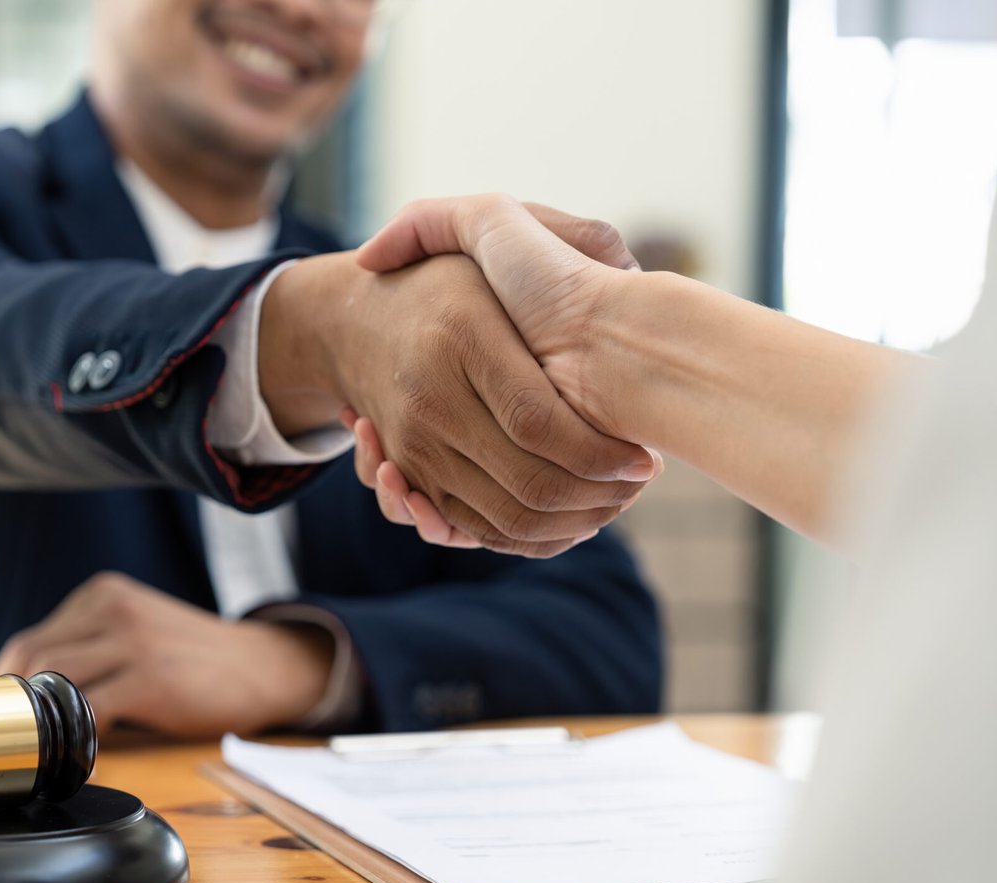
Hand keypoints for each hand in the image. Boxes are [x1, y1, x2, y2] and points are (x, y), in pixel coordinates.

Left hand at [0, 572, 333, 737]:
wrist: (264, 666)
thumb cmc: (193, 659)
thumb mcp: (135, 633)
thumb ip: (89, 651)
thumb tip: (29, 702)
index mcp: (101, 595)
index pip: (30, 640)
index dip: (4, 687)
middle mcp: (112, 608)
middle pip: (30, 657)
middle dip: (9, 707)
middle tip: (5, 746)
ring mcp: (133, 641)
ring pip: (53, 682)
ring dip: (37, 725)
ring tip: (35, 756)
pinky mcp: (152, 678)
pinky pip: (90, 714)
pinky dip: (74, 743)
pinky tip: (75, 764)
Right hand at [346, 196, 662, 547]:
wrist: (353, 320)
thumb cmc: (447, 278)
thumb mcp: (493, 230)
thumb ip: (562, 232)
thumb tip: (627, 266)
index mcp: (463, 336)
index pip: (540, 422)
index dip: (600, 453)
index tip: (643, 457)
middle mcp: (431, 397)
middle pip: (528, 482)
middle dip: (598, 499)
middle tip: (636, 487)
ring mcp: (413, 443)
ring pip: (504, 517)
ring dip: (569, 525)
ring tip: (610, 504)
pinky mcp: (410, 474)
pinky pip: (471, 530)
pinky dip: (521, 538)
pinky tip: (564, 518)